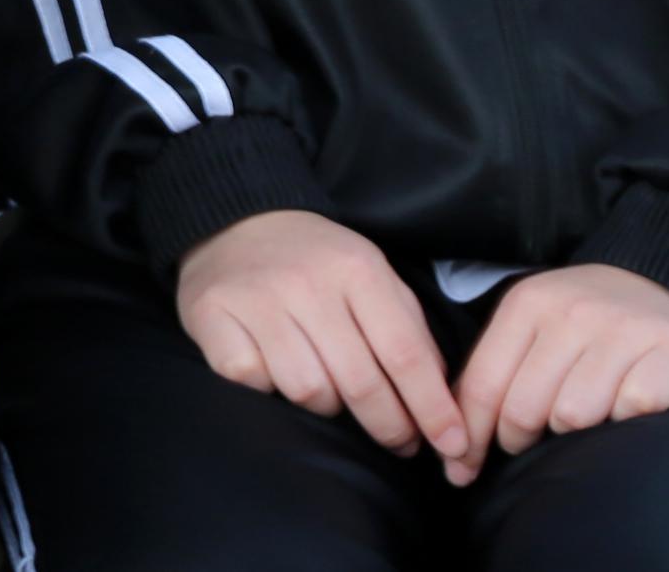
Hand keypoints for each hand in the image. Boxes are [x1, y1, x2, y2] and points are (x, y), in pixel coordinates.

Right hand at [174, 210, 470, 474]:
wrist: (234, 222)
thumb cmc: (316, 262)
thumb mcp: (372, 276)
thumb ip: (408, 329)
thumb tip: (441, 400)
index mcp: (357, 270)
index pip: (405, 354)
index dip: (433, 408)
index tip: (453, 446)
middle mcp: (307, 283)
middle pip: (360, 382)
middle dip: (389, 426)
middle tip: (401, 443)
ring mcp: (257, 300)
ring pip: (307, 390)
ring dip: (325, 405)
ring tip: (329, 392)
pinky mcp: (214, 316)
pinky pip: (253, 382)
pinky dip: (268, 388)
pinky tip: (274, 372)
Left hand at [451, 264, 668, 468]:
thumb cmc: (590, 317)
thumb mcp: (535, 323)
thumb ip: (497, 371)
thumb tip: (458, 446)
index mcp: (527, 304)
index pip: (483, 385)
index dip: (470, 437)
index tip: (463, 469)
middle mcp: (573, 313)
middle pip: (524, 408)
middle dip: (519, 439)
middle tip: (532, 442)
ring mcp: (625, 330)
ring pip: (575, 415)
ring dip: (575, 432)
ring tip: (582, 419)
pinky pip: (634, 408)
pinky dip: (628, 420)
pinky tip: (627, 409)